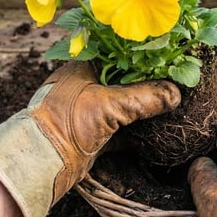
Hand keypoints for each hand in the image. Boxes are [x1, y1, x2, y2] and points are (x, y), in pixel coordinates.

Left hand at [0, 62, 179, 216]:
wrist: (41, 164)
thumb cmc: (64, 123)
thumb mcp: (109, 105)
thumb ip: (145, 97)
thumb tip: (176, 93)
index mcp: (82, 66)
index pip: (119, 52)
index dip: (144, 54)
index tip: (168, 56)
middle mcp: (84, 85)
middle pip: (124, 79)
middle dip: (148, 82)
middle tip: (175, 81)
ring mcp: (88, 110)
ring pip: (123, 104)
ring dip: (144, 106)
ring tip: (170, 103)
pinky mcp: (92, 134)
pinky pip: (121, 127)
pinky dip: (137, 129)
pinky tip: (157, 130)